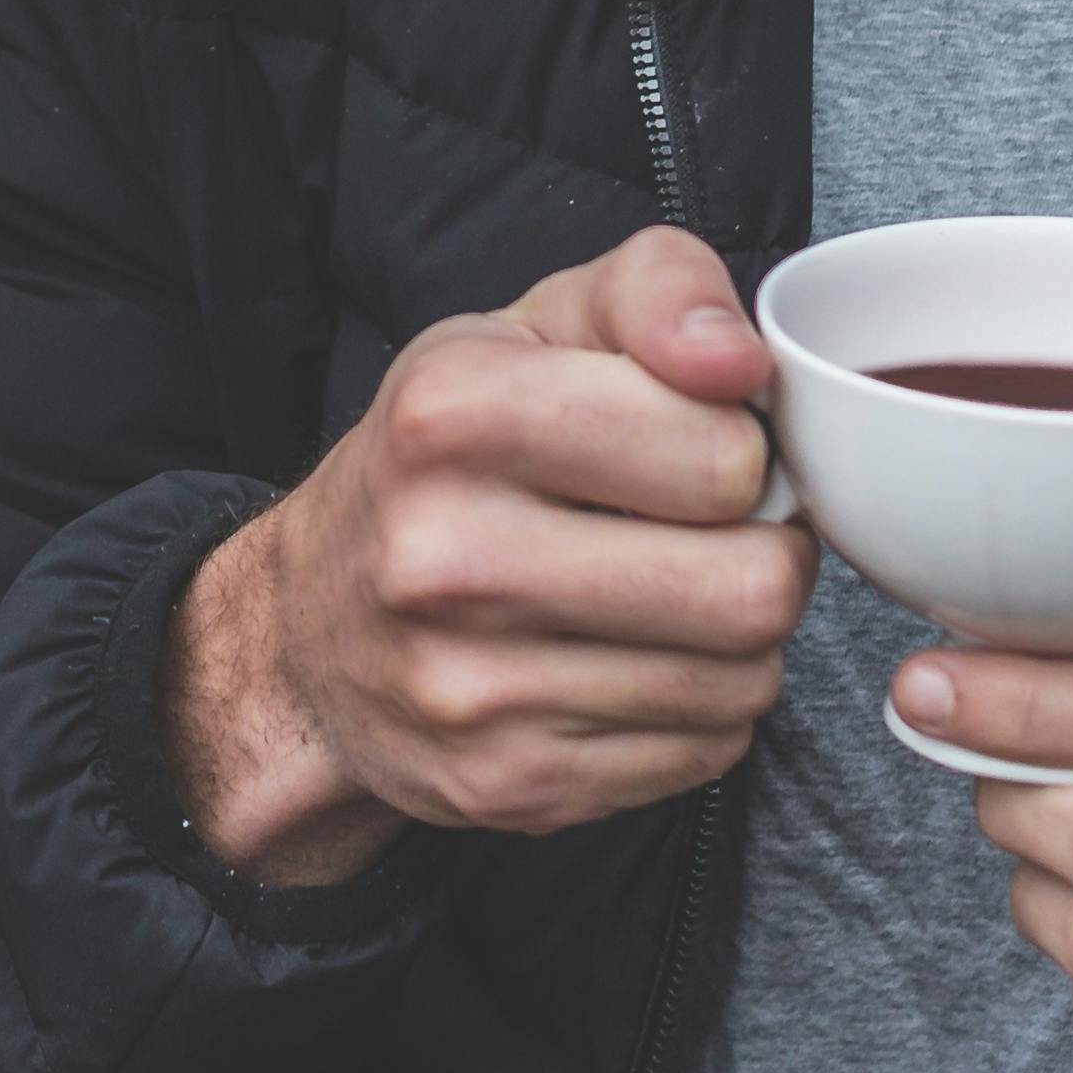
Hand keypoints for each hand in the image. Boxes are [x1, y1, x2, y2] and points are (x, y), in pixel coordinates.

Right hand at [165, 224, 814, 886]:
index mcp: (455, 415)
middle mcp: (446, 557)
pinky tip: (630, 663)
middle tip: (713, 533)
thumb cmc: (447, 457)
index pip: (720, 455)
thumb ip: (658, 289)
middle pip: (749, 587)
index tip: (694, 446)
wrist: (309, 629)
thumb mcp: (534, 324)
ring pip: (740, 680)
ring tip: (670, 595)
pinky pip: (704, 751)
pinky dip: (697, 707)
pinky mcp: (509, 783)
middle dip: (762, 553)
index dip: (738, 448)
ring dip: (736, 638)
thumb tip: (737, 362)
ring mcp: (472, 688)